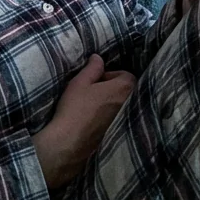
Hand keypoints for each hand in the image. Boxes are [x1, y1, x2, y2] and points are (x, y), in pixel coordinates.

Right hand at [31, 54, 135, 188]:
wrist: (69, 141)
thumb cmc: (75, 108)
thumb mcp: (80, 82)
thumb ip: (93, 67)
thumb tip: (98, 58)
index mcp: (124, 88)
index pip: (126, 75)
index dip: (110, 75)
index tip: (95, 81)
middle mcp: (130, 104)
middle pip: (125, 91)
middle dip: (111, 89)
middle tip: (92, 92)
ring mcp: (125, 120)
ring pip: (121, 105)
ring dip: (110, 103)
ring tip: (91, 106)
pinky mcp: (118, 133)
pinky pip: (118, 119)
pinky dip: (109, 116)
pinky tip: (92, 119)